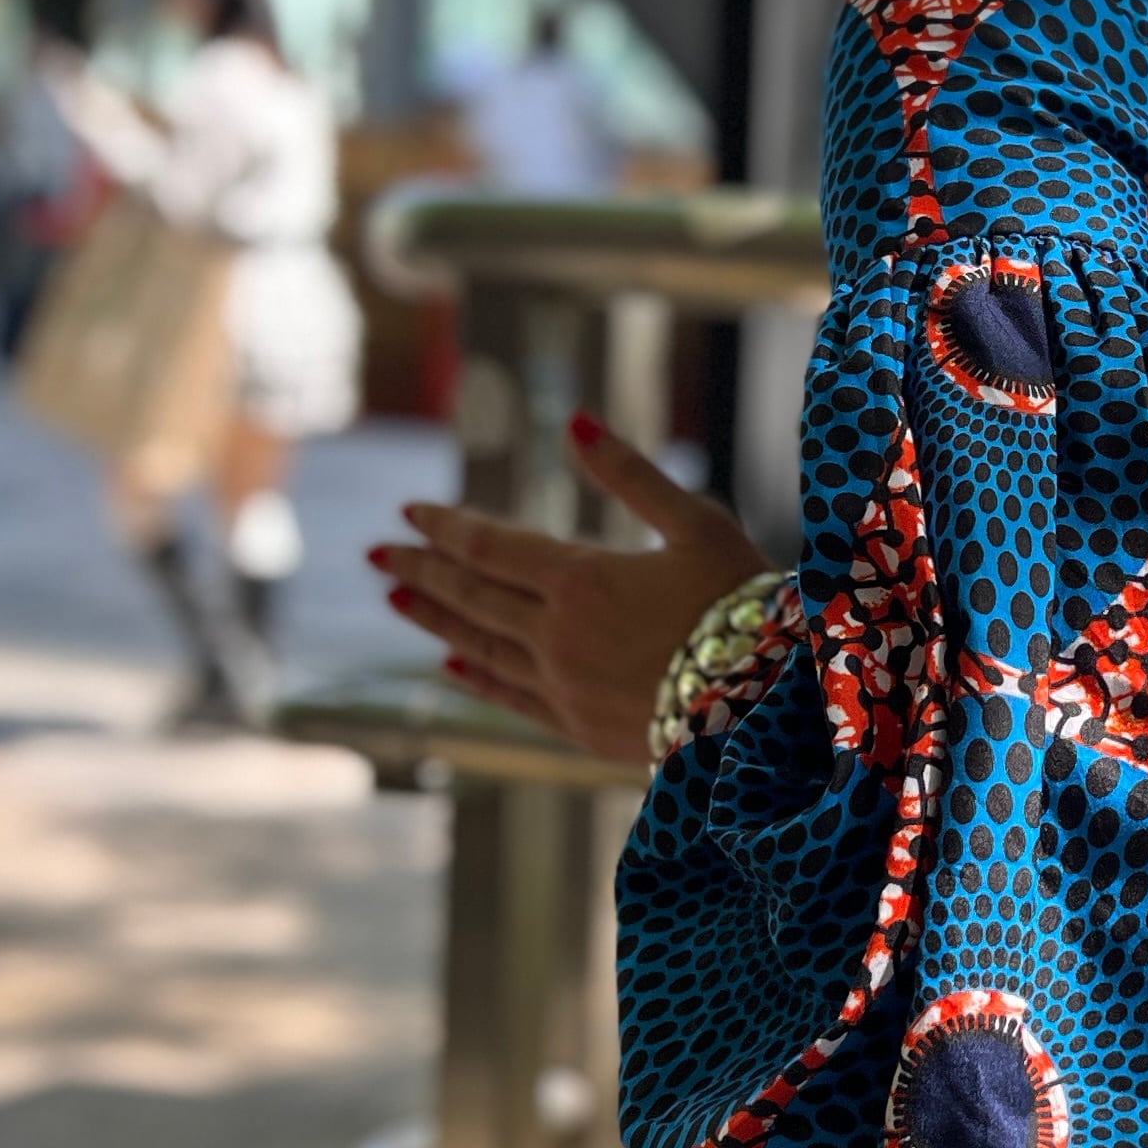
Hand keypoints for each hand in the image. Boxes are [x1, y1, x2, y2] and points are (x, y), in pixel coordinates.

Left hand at [370, 415, 766, 765]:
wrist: (769, 709)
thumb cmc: (745, 604)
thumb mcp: (697, 523)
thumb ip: (629, 475)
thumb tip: (574, 420)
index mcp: (581, 579)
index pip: (490, 546)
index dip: (446, 525)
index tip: (409, 510)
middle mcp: (557, 635)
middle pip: (471, 596)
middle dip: (422, 569)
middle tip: (378, 553)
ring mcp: (563, 686)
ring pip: (481, 647)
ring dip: (436, 620)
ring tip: (397, 598)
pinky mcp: (578, 727)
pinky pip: (510, 698)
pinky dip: (476, 679)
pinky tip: (451, 667)